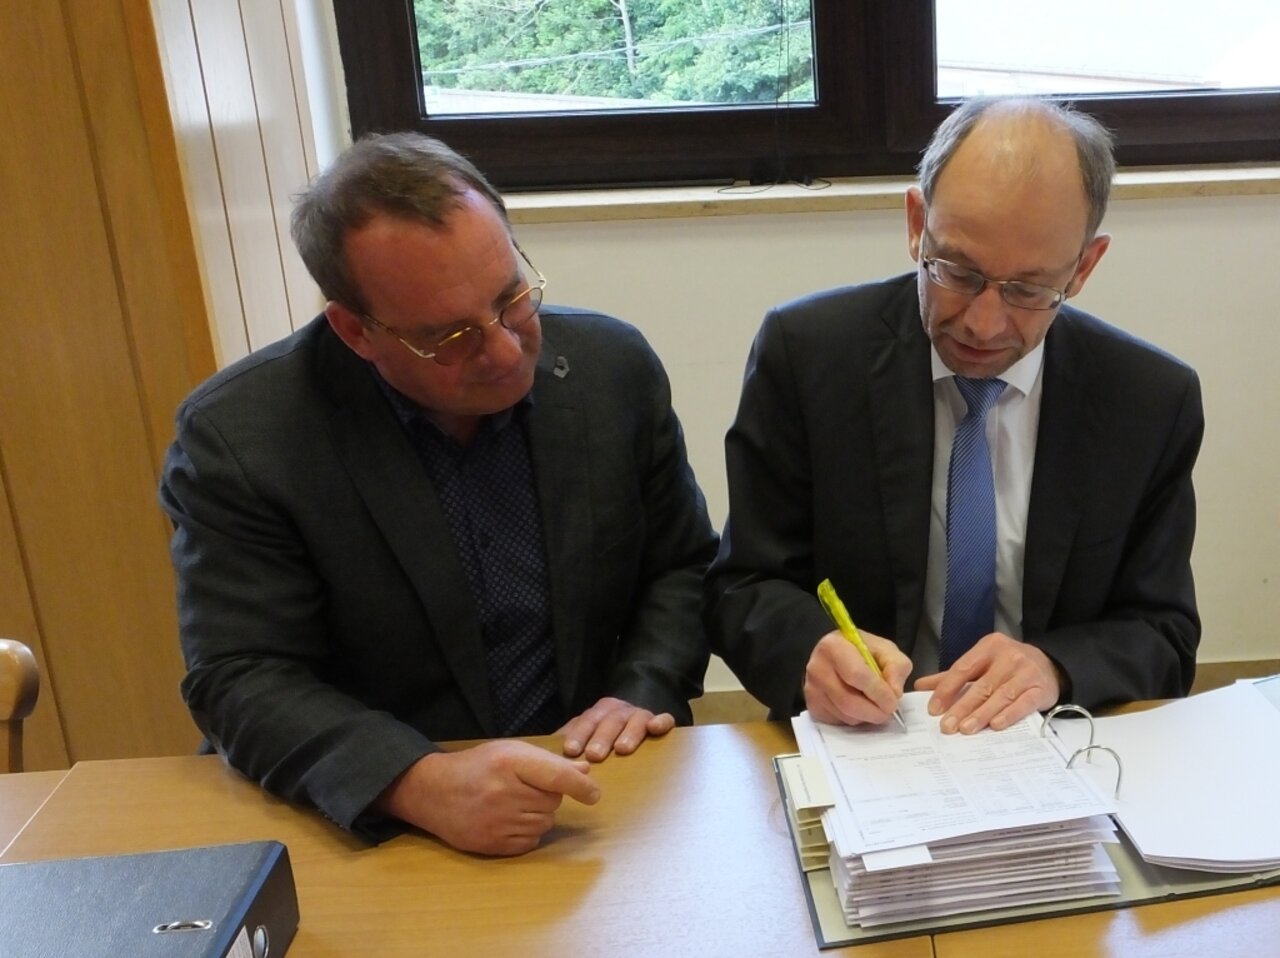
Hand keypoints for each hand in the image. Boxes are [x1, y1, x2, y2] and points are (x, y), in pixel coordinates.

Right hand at [375, 740, 600, 855]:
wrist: (433, 792)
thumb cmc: (477, 766)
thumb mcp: (510, 751)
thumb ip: (547, 762)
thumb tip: (584, 772)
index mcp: (509, 761)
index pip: (558, 776)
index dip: (581, 787)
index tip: (594, 795)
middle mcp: (504, 791)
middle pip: (553, 802)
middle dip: (546, 796)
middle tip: (522, 788)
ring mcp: (497, 821)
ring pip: (544, 823)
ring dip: (537, 815)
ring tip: (512, 803)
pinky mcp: (492, 844)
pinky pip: (531, 842)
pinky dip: (527, 833)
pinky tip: (507, 820)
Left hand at [559, 696, 674, 761]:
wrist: (637, 709)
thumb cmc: (606, 732)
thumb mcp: (587, 733)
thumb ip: (572, 741)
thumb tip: (546, 757)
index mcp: (598, 713)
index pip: (586, 721)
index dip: (578, 734)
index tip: (571, 750)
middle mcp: (618, 711)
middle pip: (609, 722)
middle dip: (601, 738)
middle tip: (594, 755)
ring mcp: (640, 715)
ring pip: (635, 720)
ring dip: (628, 733)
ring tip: (622, 749)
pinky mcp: (659, 721)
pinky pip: (664, 719)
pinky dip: (661, 722)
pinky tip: (655, 728)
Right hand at [803, 629, 911, 725]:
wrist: (837, 656)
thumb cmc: (863, 651)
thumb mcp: (885, 650)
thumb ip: (896, 667)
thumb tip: (894, 692)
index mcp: (833, 646)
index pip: (856, 675)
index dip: (878, 692)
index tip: (893, 702)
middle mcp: (817, 668)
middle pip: (848, 701)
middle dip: (874, 711)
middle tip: (888, 711)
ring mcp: (811, 689)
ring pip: (845, 715)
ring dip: (866, 717)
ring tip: (875, 706)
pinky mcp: (812, 706)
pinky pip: (838, 722)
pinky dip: (855, 720)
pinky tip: (860, 708)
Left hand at [914, 633, 1060, 733]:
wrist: (1050, 666)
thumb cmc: (1008, 666)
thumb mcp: (982, 663)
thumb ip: (953, 675)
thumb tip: (920, 686)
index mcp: (989, 646)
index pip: (963, 669)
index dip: (946, 689)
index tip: (933, 709)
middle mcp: (1008, 657)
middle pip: (981, 685)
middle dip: (962, 707)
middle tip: (946, 726)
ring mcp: (1026, 673)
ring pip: (1000, 696)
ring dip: (981, 714)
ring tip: (965, 729)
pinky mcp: (1041, 689)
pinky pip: (1023, 703)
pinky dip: (1009, 715)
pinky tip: (996, 725)